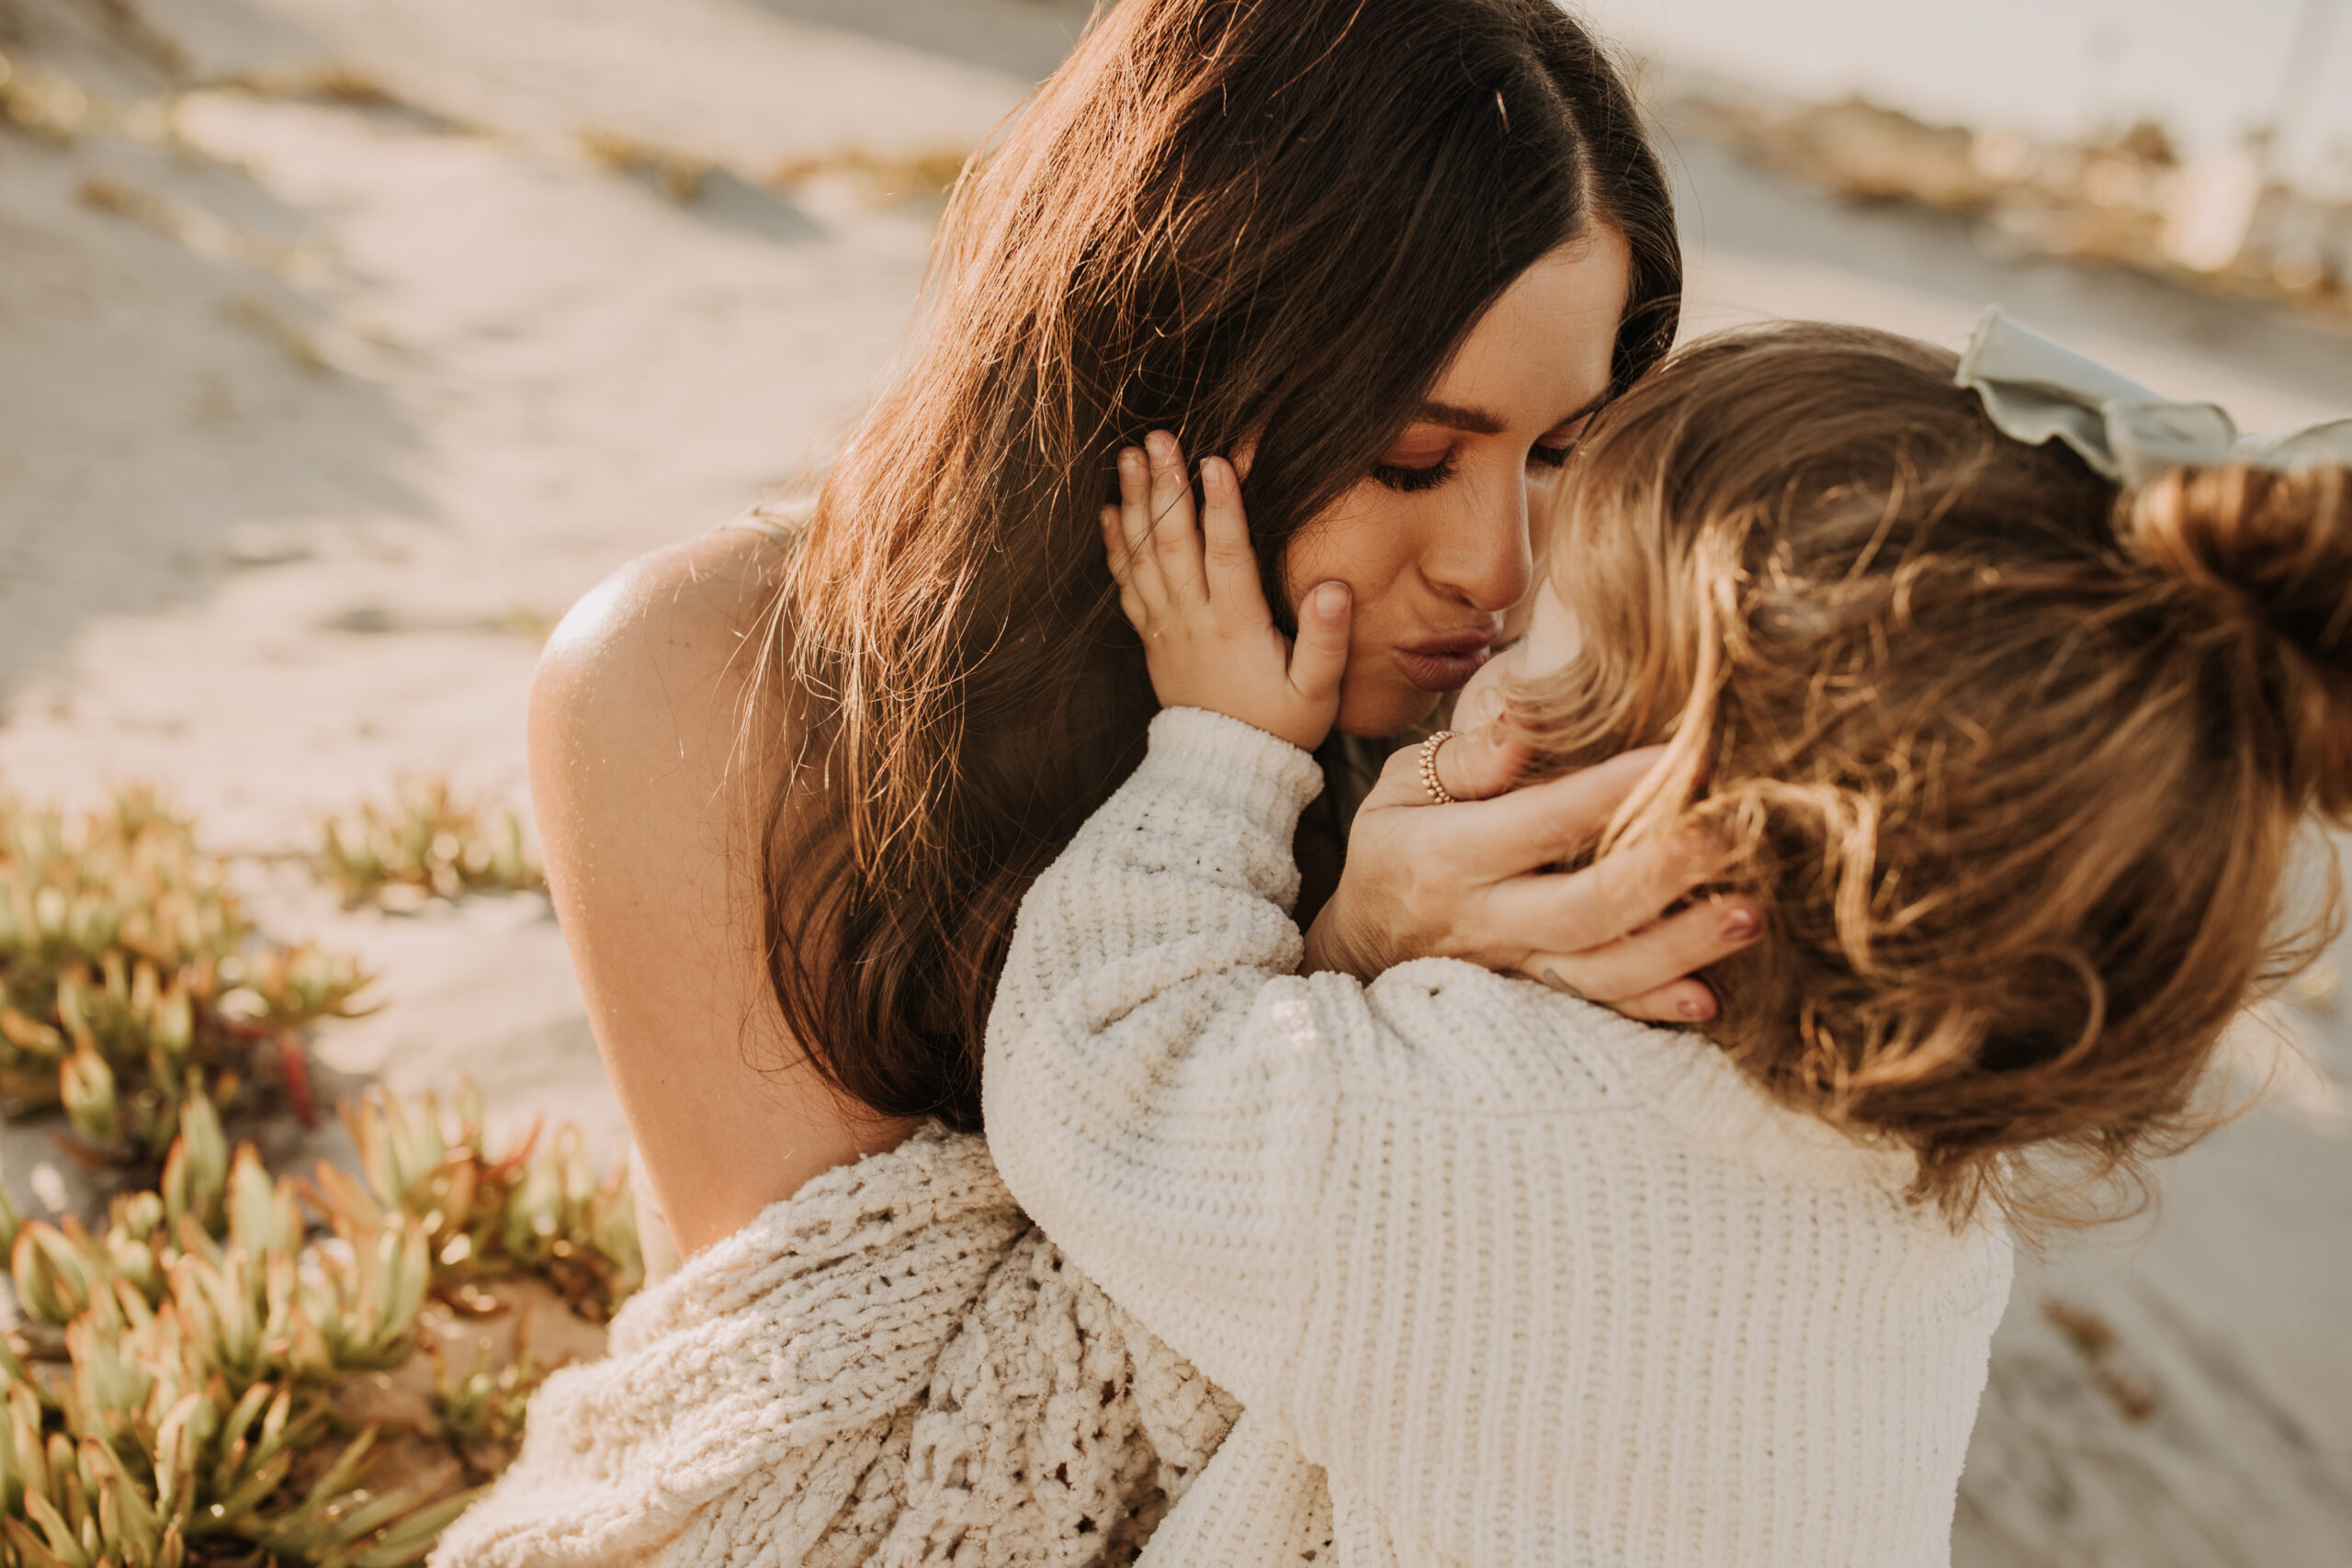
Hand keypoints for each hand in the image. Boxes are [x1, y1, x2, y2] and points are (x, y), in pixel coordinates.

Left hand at [1103, 431, 1351, 752]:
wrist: (1224, 773)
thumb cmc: (1280, 728)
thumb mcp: (1317, 693)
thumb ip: (1327, 640)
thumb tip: (1335, 588)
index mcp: (1236, 628)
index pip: (1228, 556)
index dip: (1223, 507)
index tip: (1216, 461)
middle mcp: (1194, 621)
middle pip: (1175, 545)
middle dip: (1168, 487)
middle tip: (1159, 437)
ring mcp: (1166, 629)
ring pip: (1144, 558)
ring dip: (1136, 504)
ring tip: (1130, 457)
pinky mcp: (1152, 639)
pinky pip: (1127, 587)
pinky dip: (1116, 547)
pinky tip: (1110, 511)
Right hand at [1303, 724, 1761, 1022]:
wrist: (1360, 945)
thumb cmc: (1396, 845)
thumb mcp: (1403, 786)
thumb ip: (1467, 757)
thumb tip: (1526, 727)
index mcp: (1448, 854)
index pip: (1542, 821)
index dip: (1616, 791)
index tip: (1687, 758)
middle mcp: (1481, 920)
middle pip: (1585, 907)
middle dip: (1666, 872)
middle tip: (1735, 835)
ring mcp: (1508, 971)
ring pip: (1602, 972)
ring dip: (1681, 948)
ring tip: (1749, 914)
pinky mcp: (1530, 1004)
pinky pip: (1596, 1012)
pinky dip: (1653, 1009)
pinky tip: (1709, 997)